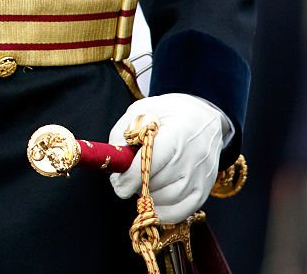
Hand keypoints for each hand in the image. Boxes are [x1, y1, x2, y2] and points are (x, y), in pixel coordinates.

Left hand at [108, 93, 226, 223]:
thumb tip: (116, 161)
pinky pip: (180, 212)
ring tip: (142, 182)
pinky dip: (162, 210)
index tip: (116, 179)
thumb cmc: (170, 113)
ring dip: (148, 197)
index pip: (149, 163)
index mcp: (176, 135)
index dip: (128, 177)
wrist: (205, 118)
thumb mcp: (143, 109)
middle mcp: (191, 159)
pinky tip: (153, 198)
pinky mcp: (204, 191)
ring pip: (166, 200)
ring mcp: (200, 177)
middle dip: (135, 185)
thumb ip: (123, 132)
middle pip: (155, 184)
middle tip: (127, 178)